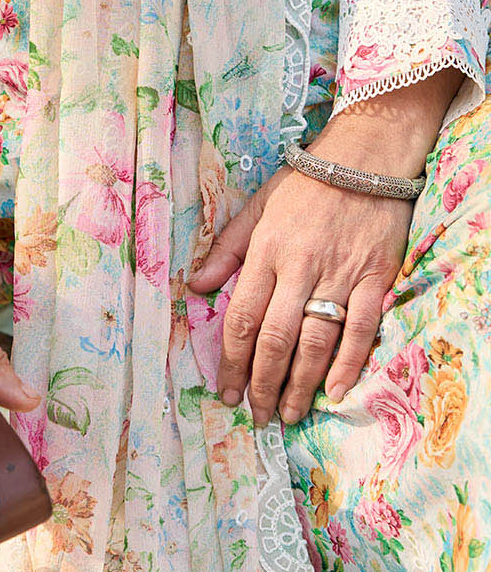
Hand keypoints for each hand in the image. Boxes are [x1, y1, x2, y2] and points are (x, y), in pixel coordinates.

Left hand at [186, 68, 463, 424]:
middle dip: (262, 383)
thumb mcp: (258, 207)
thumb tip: (194, 285)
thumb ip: (227, 249)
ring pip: (315, 341)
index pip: (242, 317)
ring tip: (289, 413)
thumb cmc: (305, 183)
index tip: (226, 389)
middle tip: (257, 414)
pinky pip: (362, 329)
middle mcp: (299, 266)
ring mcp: (340, 274)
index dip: (232, 360)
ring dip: (299, 384)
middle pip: (275, 338)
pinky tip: (334, 391)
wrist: (365, 156)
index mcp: (266, 250)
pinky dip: (348, 364)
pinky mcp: (376, 277)